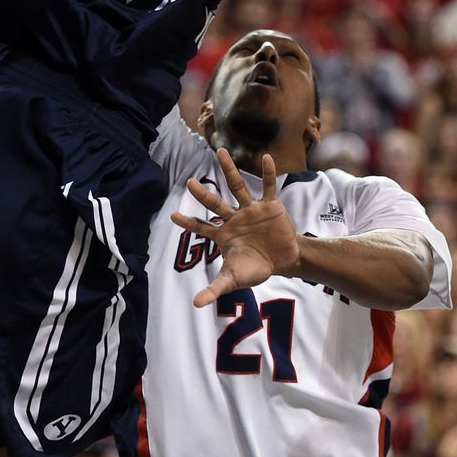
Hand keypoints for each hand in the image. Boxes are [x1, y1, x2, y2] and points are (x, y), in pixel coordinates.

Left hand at [172, 149, 301, 307]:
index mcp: (223, 234)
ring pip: (238, 186)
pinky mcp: (271, 205)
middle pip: (216, 203)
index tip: (172, 216)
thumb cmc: (255, 268)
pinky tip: (265, 158)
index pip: (201, 227)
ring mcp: (252, 210)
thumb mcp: (234, 279)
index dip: (188, 222)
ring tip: (220, 152)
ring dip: (229, 170)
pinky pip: (269, 186)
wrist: (283, 261)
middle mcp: (234, 218)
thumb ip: (215, 289)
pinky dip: (268, 173)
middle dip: (202, 194)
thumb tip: (195, 304)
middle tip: (188, 182)